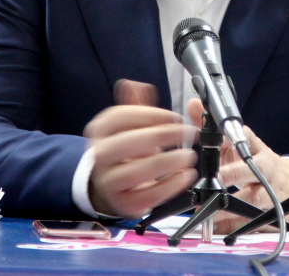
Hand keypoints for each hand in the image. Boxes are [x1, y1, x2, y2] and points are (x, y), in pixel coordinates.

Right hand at [85, 80, 198, 217]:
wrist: (112, 184)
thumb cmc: (128, 149)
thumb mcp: (130, 125)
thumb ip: (136, 104)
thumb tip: (135, 85)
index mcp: (99, 130)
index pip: (120, 117)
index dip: (150, 114)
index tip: (175, 116)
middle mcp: (98, 156)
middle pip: (127, 143)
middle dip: (162, 136)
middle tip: (188, 133)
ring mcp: (109, 182)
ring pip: (135, 172)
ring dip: (167, 162)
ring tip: (189, 156)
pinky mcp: (124, 204)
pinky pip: (146, 197)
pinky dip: (169, 187)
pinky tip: (185, 176)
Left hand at [186, 99, 288, 233]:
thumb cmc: (253, 162)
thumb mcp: (235, 143)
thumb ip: (210, 126)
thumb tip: (192, 104)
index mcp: (255, 148)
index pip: (246, 138)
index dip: (234, 139)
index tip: (221, 140)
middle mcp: (263, 168)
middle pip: (252, 169)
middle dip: (234, 173)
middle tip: (217, 177)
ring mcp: (268, 192)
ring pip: (252, 199)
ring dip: (230, 206)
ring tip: (209, 209)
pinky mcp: (267, 214)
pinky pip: (249, 222)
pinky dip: (231, 225)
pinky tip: (215, 227)